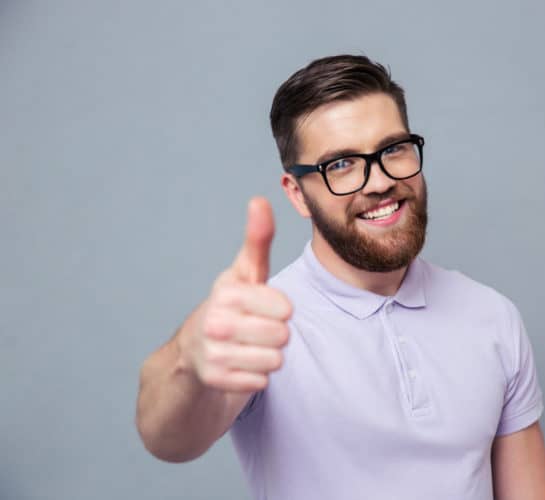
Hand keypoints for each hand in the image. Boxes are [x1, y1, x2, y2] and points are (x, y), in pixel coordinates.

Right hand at [178, 197, 292, 392]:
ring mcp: (211, 352)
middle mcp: (214, 321)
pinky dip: (256, 377)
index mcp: (226, 292)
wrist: (191, 355)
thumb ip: (257, 240)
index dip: (281, 310)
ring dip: (267, 357)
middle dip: (276, 336)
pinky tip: (239, 367)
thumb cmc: (230, 308)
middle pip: (282, 336)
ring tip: (247, 348)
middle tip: (255, 331)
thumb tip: (260, 200)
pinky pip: (262, 382)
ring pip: (275, 360)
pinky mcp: (213, 381)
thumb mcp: (244, 274)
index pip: (285, 308)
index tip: (263, 308)